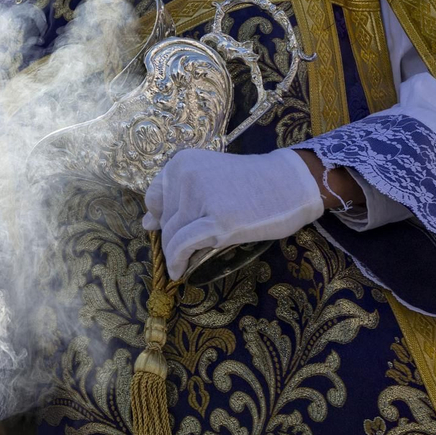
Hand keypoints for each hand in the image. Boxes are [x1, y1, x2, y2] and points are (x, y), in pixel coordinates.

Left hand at [142, 148, 325, 279]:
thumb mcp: (207, 179)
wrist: (290, 184)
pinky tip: (179, 271)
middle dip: (174, 236)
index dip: (162, 218)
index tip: (174, 227)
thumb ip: (176, 198)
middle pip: (165, 219)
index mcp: (181, 162)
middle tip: (196, 241)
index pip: (155, 198)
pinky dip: (177, 262)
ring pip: (172, 235)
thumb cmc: (250, 183)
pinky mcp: (217, 222)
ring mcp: (201, 198)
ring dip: (176, 253)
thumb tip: (145, 223)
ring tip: (187, 259)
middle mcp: (186, 175)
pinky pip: (183, 246)